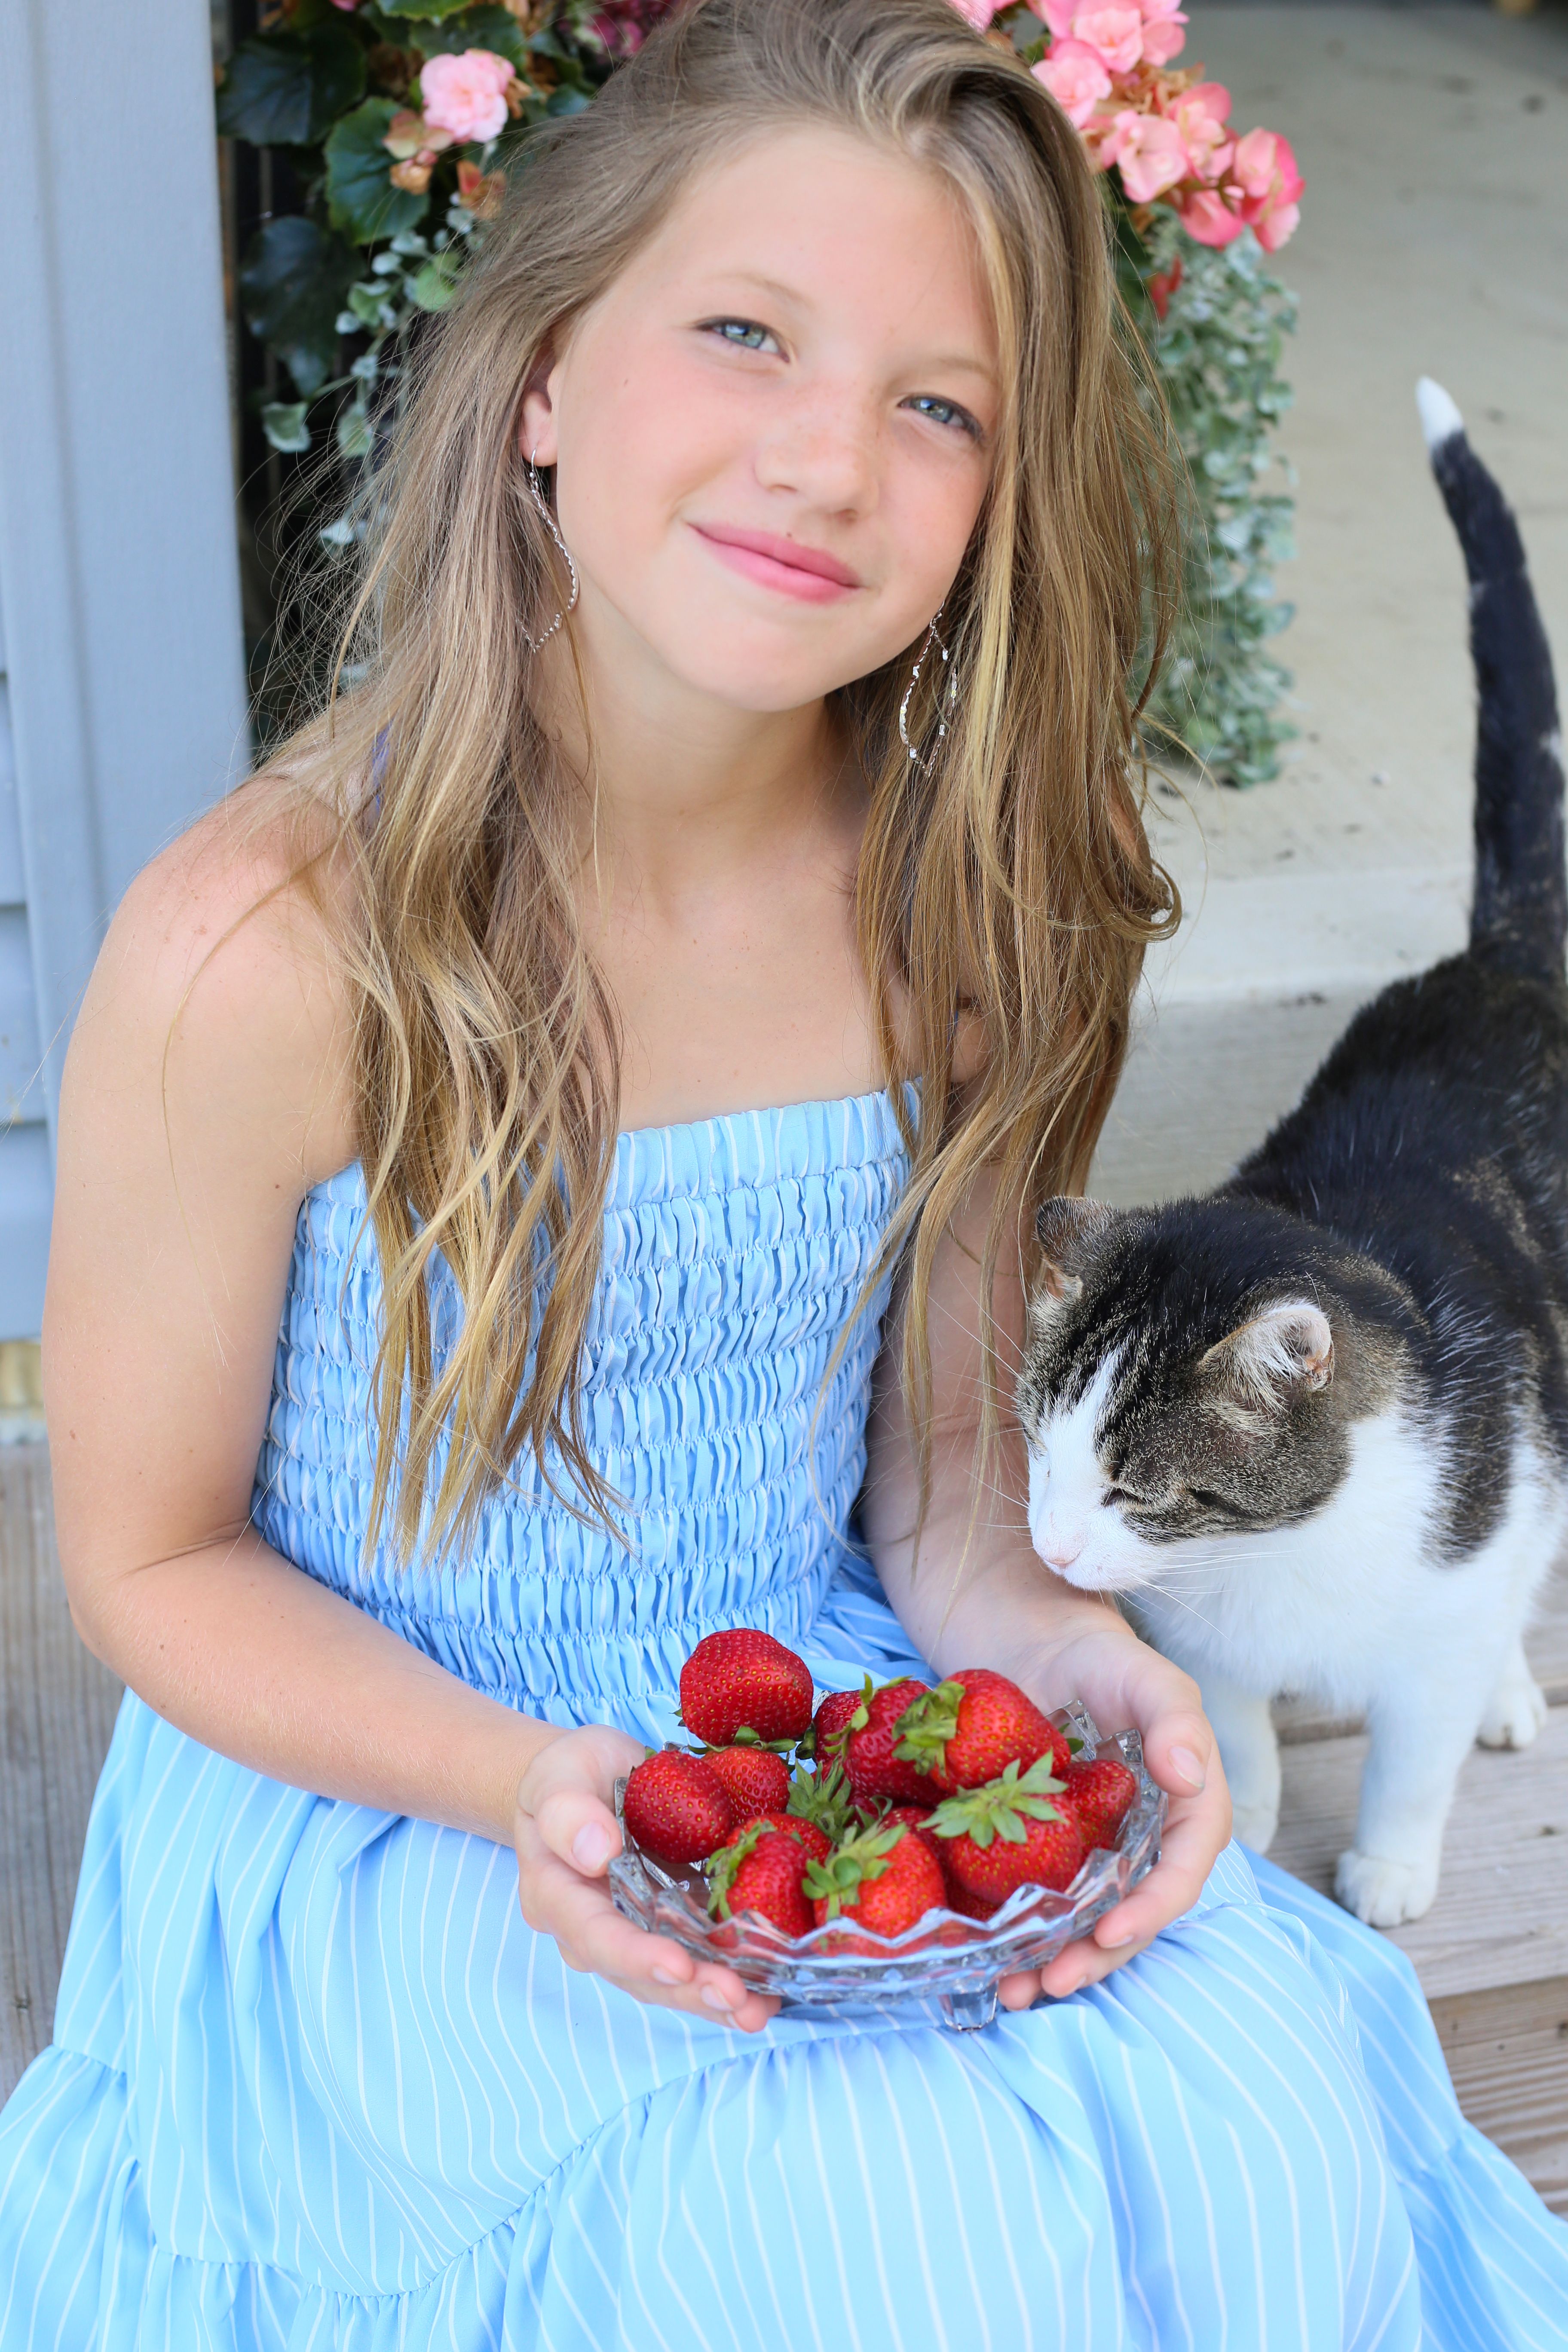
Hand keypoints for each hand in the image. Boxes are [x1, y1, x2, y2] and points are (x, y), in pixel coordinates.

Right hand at [514, 1724, 779, 2032]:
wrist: (588, 1779)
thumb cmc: (569, 1774)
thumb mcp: (558, 1775)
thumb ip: (566, 1811)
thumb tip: (596, 1852)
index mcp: (557, 1896)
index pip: (594, 1935)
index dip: (635, 1956)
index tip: (678, 1965)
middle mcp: (593, 1930)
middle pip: (638, 1973)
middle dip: (689, 1990)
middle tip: (737, 1998)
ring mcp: (635, 1932)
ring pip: (671, 1978)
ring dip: (714, 1996)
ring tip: (759, 2010)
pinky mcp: (672, 1924)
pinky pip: (699, 1957)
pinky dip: (734, 1975)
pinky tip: (770, 1991)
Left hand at [995, 1618, 1230, 2011]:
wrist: (1033, 1642)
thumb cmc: (1101, 1655)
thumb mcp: (1148, 1676)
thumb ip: (1176, 1720)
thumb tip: (1190, 1774)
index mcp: (1184, 1807)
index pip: (1181, 1870)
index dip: (1151, 1908)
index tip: (1110, 1932)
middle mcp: (1143, 1841)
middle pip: (1131, 1914)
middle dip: (1096, 1956)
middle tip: (1052, 1982)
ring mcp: (1092, 1850)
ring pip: (1083, 1922)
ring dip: (1053, 1962)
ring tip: (1013, 1992)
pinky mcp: (1044, 1850)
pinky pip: (1038, 1901)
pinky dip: (1018, 1936)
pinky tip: (988, 1963)